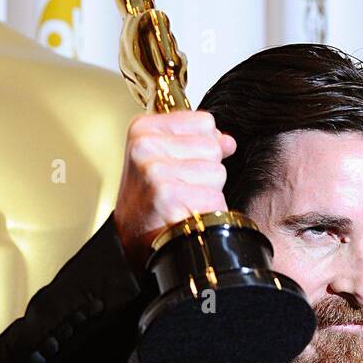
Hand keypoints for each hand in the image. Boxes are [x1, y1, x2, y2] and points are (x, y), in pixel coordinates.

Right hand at [112, 110, 236, 266]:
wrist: (135, 239)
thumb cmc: (149, 200)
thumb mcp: (165, 159)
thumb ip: (198, 143)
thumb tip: (227, 141)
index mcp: (143, 129)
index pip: (205, 123)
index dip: (203, 148)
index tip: (182, 165)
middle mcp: (146, 147)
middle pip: (213, 148)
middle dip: (206, 172)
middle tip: (181, 188)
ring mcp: (155, 171)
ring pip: (217, 173)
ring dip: (208, 193)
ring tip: (183, 202)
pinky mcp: (169, 196)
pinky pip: (215, 198)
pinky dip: (208, 211)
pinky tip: (186, 215)